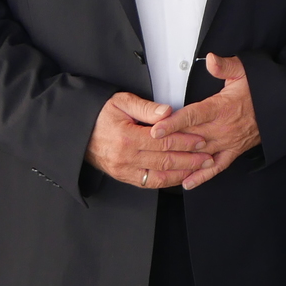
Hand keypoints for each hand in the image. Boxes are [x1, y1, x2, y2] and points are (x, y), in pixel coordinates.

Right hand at [85, 92, 211, 189]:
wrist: (78, 131)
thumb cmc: (100, 114)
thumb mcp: (121, 102)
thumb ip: (146, 108)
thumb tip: (167, 112)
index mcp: (127, 137)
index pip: (163, 142)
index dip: (185, 142)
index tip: (201, 140)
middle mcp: (125, 157)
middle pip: (165, 160)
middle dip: (190, 159)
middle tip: (207, 157)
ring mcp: (123, 170)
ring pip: (159, 176)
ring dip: (182, 173)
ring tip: (200, 169)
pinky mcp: (122, 177)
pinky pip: (148, 183)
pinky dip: (166, 181)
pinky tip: (179, 177)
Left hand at [151, 54, 260, 190]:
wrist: (280, 107)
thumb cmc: (259, 89)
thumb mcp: (244, 71)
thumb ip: (225, 66)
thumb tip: (210, 59)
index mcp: (223, 107)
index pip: (193, 115)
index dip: (173, 123)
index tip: (156, 129)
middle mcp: (223, 127)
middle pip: (191, 137)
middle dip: (169, 143)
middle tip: (148, 149)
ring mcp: (228, 142)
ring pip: (200, 154)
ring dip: (181, 160)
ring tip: (161, 167)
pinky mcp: (233, 152)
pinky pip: (216, 167)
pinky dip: (202, 176)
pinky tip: (187, 182)